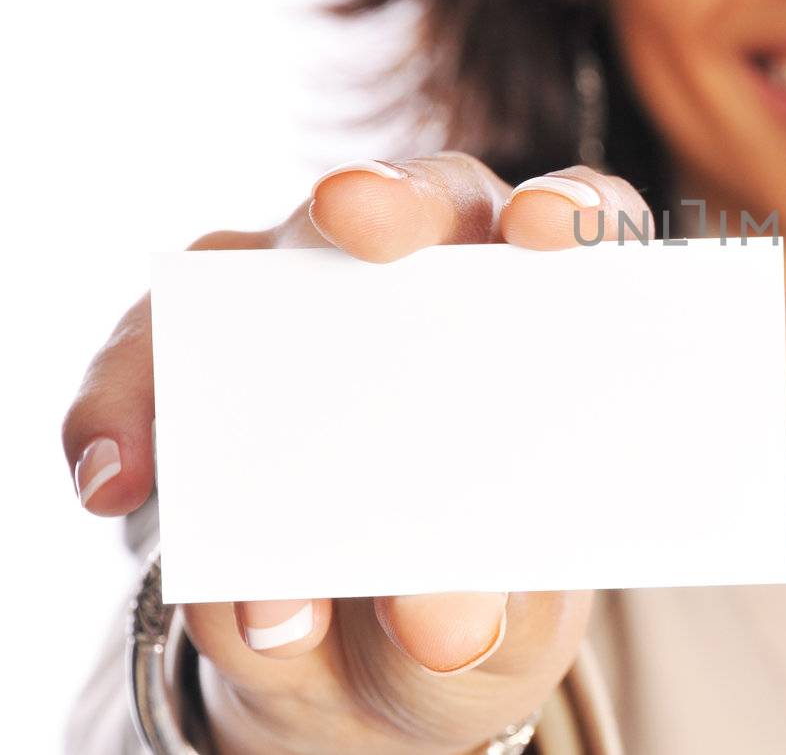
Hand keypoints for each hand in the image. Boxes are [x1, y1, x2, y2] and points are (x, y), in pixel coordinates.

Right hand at [61, 153, 652, 753]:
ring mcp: (314, 303)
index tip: (549, 230)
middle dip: (394, 203)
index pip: (586, 226)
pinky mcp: (205, 357)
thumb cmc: (477, 605)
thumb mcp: (507, 628)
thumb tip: (438, 620)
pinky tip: (119, 481)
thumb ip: (492, 618)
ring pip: (268, 257)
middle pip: (433, 202)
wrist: (374, 662)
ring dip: (232, 310)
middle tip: (356, 218)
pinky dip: (129, 412)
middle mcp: (440, 279)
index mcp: (553, 324)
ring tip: (208, 411)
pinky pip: (151, 356)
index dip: (573, 212)